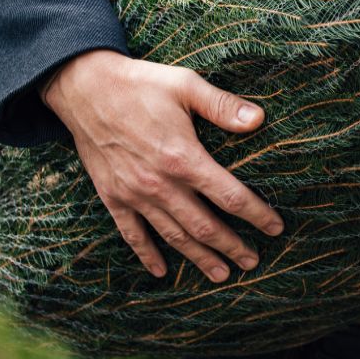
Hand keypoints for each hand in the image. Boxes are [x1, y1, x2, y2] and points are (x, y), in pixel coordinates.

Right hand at [40, 50, 283, 281]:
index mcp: (183, 158)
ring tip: (222, 274)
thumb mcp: (186, 86)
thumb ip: (223, 106)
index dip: (257, 215)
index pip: (230, 196)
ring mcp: (134, 194)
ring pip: (173, 236)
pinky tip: (162, 271)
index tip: (276, 228)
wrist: (83, 87)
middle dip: (232, 246)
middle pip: (204, 226)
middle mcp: (160, 184)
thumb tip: (260, 119)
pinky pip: (131, 234)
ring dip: (199, 257)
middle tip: (253, 262)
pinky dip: (147, 254)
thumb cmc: (140, 84)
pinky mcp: (112, 196)